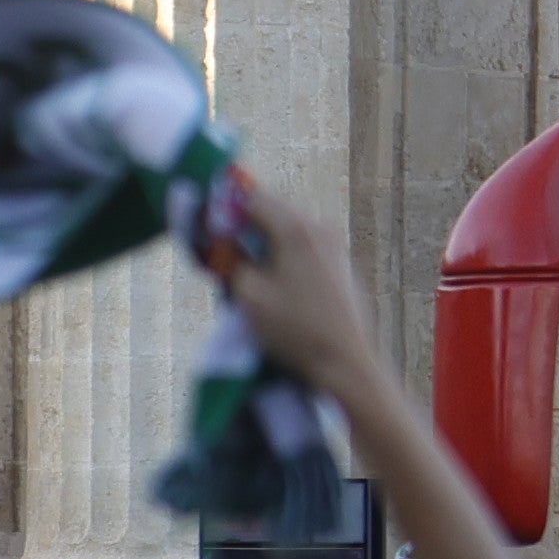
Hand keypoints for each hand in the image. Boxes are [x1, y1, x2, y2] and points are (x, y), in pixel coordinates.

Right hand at [219, 178, 380, 403]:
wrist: (346, 359)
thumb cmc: (294, 328)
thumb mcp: (248, 296)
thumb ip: (232, 261)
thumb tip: (225, 245)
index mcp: (296, 228)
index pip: (254, 199)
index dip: (228, 212)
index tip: (212, 233)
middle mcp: (320, 227)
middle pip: (274, 213)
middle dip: (248, 230)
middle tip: (229, 257)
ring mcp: (336, 245)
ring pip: (291, 232)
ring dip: (268, 246)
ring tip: (253, 278)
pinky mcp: (343, 265)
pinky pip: (307, 249)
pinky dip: (288, 257)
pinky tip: (281, 289)